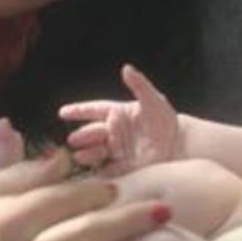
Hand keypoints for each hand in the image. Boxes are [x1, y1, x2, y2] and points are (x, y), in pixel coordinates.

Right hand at [60, 63, 181, 174]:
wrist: (179, 146)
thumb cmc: (166, 120)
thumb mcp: (153, 99)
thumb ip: (139, 84)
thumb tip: (126, 68)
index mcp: (118, 114)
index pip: (94, 110)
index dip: (79, 110)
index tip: (62, 112)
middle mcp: (114, 132)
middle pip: (92, 133)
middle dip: (81, 136)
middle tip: (73, 139)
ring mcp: (116, 150)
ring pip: (95, 151)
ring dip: (86, 153)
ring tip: (79, 155)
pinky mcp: (122, 167)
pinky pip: (105, 170)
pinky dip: (96, 171)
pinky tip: (89, 172)